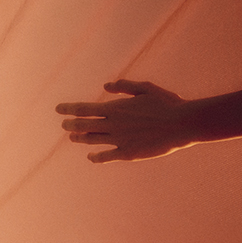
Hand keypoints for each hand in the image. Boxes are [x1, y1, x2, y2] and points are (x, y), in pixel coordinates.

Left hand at [58, 80, 200, 162]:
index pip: (83, 109)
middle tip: (64, 124)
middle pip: (82, 126)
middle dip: (70, 125)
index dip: (68, 109)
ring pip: (91, 140)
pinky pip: (106, 156)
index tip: (59, 109)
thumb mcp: (146, 88)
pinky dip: (95, 157)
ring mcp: (119, 140)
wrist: (182, 124)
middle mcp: (112, 125)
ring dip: (80, 138)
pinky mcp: (128, 154)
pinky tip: (91, 156)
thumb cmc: (167, 103)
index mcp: (115, 108)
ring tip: (73, 137)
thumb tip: (106, 85)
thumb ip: (124, 86)